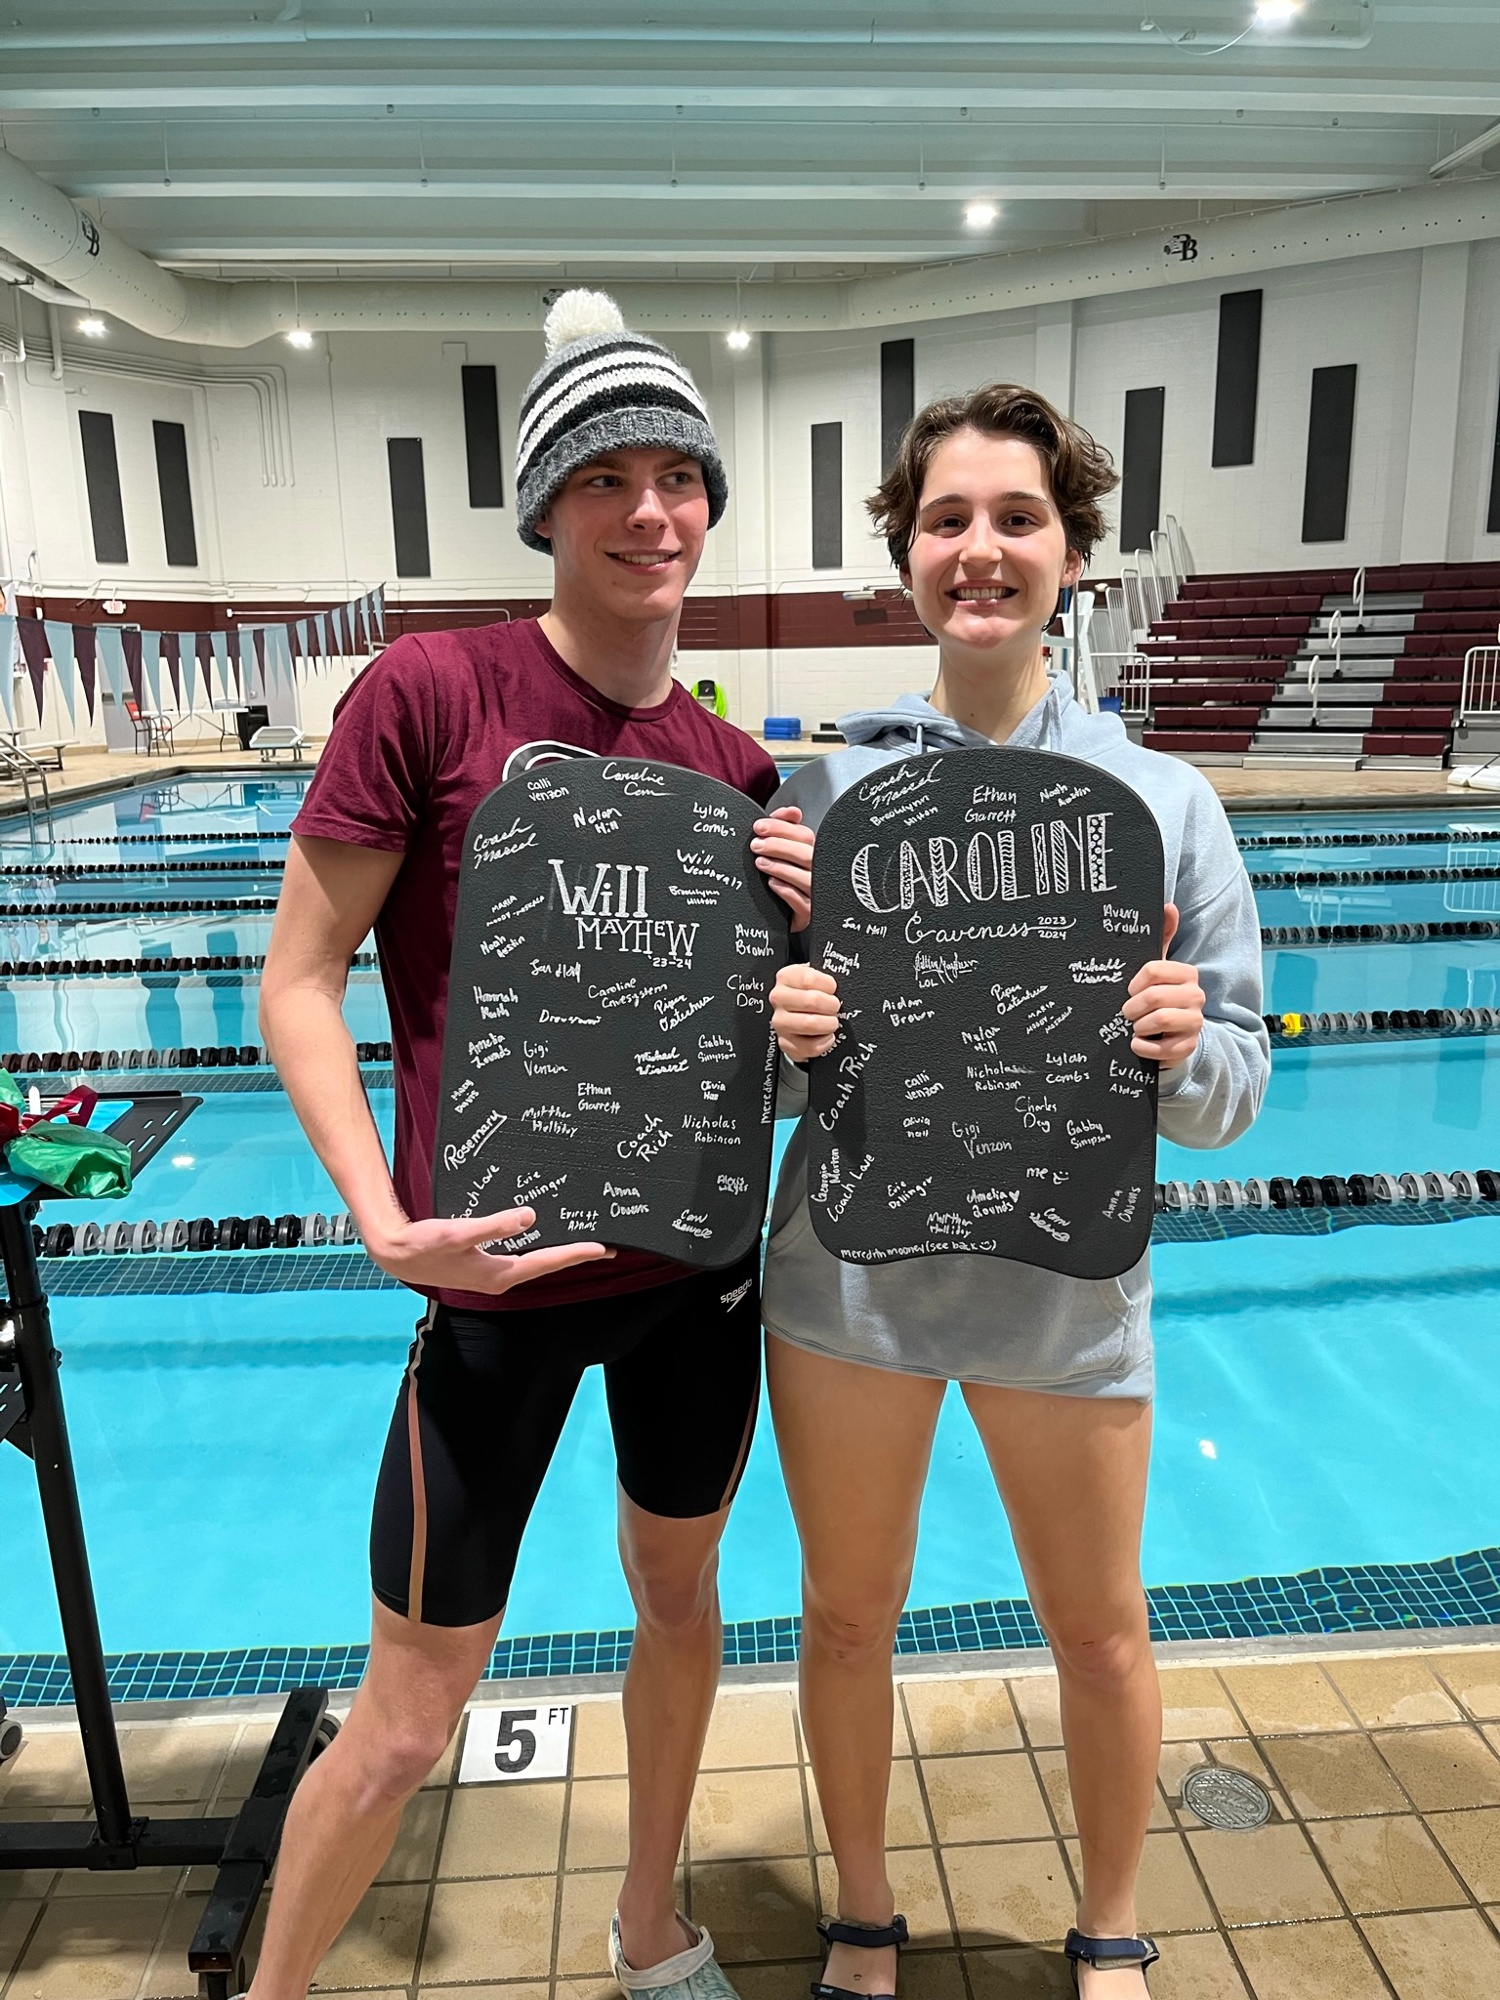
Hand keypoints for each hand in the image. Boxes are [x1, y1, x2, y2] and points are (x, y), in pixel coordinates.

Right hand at [365, 1206, 612, 1295]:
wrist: (395, 1254)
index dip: (575, 1254)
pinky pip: (518, 1256)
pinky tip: (539, 1234)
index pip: (546, 1262)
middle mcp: (499, 1278)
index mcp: (499, 1274)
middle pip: (544, 1264)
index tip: (602, 1248)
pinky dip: (535, 1246)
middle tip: (603, 1246)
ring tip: (579, 1240)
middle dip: (572, 1255)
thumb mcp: (458, 1232)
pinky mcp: (482, 1264)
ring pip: (532, 1261)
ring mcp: (491, 1273)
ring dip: (555, 1251)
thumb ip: (494, 1225)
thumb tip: (529, 1216)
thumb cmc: (424, 1245)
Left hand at [752, 806, 814, 931]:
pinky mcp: (809, 915)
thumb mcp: (779, 855)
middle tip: (756, 845)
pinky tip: (772, 884)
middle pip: (807, 854)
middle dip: (780, 846)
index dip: (782, 828)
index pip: (804, 835)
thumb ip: (783, 830)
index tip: (759, 827)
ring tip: (760, 863)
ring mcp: (815, 895)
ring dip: (783, 868)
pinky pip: (804, 904)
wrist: (776, 919)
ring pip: (808, 878)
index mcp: (811, 854)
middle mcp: (817, 873)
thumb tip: (791, 811)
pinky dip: (788, 892)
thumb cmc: (781, 883)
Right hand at [771, 962, 840, 1060]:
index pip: (810, 979)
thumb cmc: (810, 993)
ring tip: (830, 1022)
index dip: (829, 985)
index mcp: (786, 977)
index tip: (831, 990)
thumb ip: (825, 976)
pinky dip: (825, 1042)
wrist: (798, 1014)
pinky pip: (810, 1046)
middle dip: (831, 1005)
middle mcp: (779, 999)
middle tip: (834, 1007)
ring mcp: (780, 1022)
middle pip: (812, 1001)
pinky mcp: (785, 1043)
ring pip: (810, 1024)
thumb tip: (840, 983)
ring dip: (828, 1024)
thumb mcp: (816, 978)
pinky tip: (825, 1036)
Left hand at [1122, 904, 1204, 1066]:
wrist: (1171, 1036)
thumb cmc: (1159, 999)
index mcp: (1187, 974)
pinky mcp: (1189, 1046)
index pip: (1153, 969)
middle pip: (1154, 996)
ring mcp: (1195, 1022)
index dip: (1134, 983)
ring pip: (1160, 1020)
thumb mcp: (1158, 970)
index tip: (1129, 991)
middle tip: (1127, 1013)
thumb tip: (1168, 905)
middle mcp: (1196, 996)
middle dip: (1133, 1007)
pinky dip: (1143, 1048)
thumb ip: (1163, 937)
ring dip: (1139, 1026)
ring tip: (1136, 1027)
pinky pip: (1162, 1049)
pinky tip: (1138, 1044)